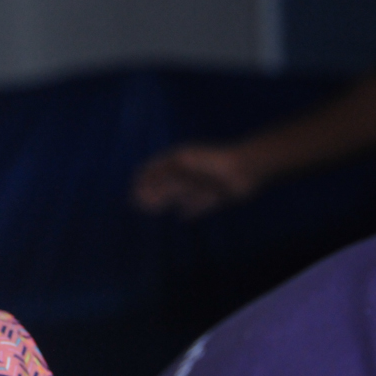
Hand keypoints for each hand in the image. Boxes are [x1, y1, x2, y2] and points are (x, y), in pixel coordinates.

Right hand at [132, 144, 259, 218]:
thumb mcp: (180, 162)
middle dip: (151, 193)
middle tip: (137, 205)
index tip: (131, 191)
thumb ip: (160, 173)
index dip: (142, 179)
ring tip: (152, 211)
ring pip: (178, 195)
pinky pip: (197, 206)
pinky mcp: (213, 197)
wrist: (244, 168)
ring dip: (165, 202)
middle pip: (165, 183)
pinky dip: (189, 211)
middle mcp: (188, 172)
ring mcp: (201, 184)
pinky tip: (181, 216)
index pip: (155, 169)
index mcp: (178, 159)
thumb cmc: (210, 162)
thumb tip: (139, 180)